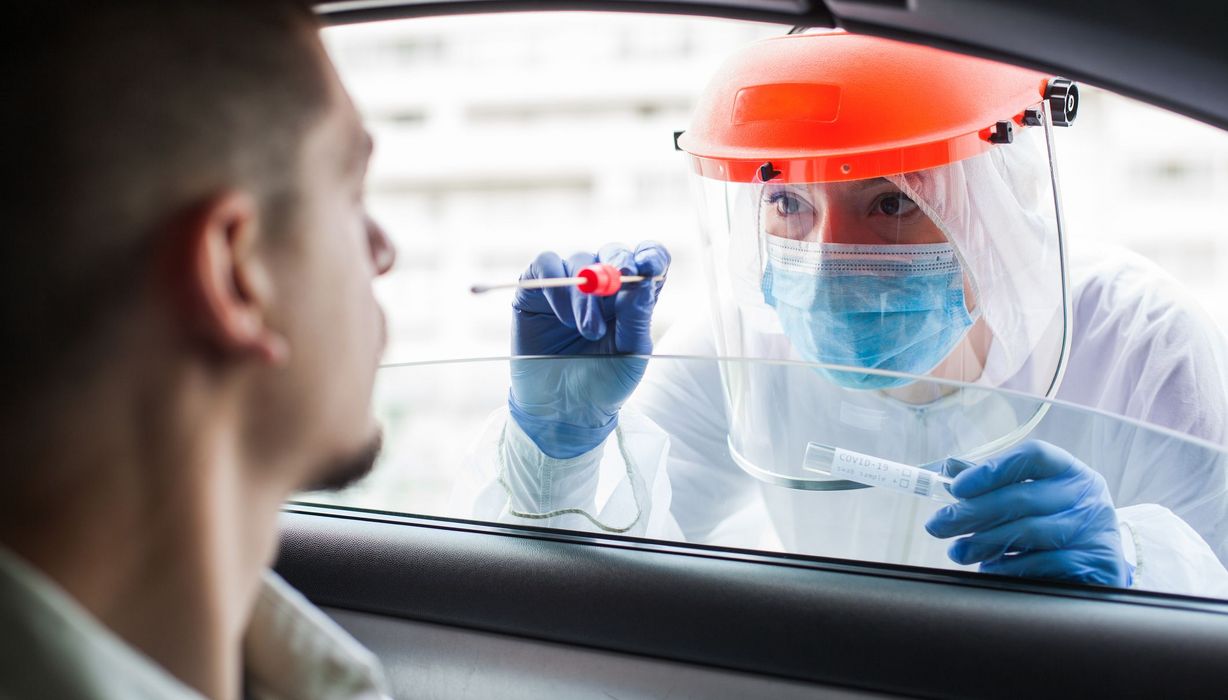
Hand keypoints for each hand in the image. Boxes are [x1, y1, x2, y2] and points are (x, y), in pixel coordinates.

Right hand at [509, 242, 669, 458]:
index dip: (650, 255)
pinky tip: (565, 318)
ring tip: (589, 331)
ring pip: (579, 261)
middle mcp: (602, 287)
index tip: (650, 265)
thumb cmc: (604, 384)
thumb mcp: (631, 354)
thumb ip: (637, 317)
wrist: (564, 413)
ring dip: (586, 294)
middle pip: (613, 252)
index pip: (646, 259)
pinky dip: (557, 287)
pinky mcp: (535, 292)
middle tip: (623, 280)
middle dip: (618, 263)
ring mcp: (568, 287)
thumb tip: (644, 280)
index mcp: (632, 298)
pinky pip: (545, 267)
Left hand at [925, 440, 1130, 586]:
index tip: (956, 488)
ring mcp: (1094, 529)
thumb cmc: (1054, 523)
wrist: (1100, 566)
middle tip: (937, 525)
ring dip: (983, 542)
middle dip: (971, 513)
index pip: (1032, 457)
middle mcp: (1086, 495)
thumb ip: (992, 483)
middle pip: (1022, 497)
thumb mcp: (1029, 497)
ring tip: (957, 551)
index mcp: (1068, 470)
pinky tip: (989, 568)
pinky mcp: (1096, 562)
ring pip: (1028, 531)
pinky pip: (1042, 563)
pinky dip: (1009, 566)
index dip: (991, 470)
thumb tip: (948, 468)